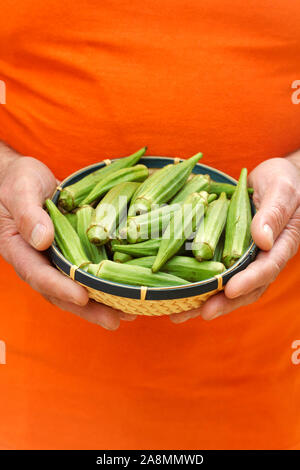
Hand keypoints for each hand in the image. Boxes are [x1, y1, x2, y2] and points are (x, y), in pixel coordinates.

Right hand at [0, 153, 134, 328]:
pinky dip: (105, 282)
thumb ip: (28, 214)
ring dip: (100, 303)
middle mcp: (38, 261)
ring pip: (76, 287)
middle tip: (114, 321)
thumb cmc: (17, 181)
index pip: (38, 274)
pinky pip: (88, 271)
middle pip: (60, 292)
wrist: (23, 178)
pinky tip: (127, 291)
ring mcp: (56, 259)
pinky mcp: (72, 252)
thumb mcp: (20, 190)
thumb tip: (42, 240)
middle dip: (87, 309)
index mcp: (20, 250)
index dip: (60, 288)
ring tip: (128, 315)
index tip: (82, 297)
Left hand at [170, 157, 299, 323]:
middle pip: (247, 287)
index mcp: (281, 245)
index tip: (231, 290)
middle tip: (203, 313)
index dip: (249, 281)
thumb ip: (274, 213)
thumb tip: (261, 239)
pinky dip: (198, 282)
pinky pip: (214, 270)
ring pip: (228, 285)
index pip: (267, 267)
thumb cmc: (285, 181)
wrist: (276, 179)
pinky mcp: (228, 252)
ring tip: (180, 314)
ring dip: (206, 300)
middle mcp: (263, 257)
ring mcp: (245, 257)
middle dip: (225, 302)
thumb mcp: (282, 190)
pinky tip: (177, 293)